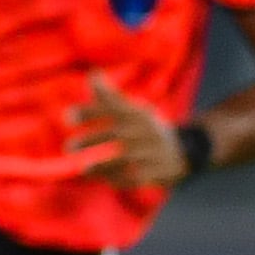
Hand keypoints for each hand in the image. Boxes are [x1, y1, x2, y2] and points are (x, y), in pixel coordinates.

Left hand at [66, 73, 184, 187]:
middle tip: (69, 147)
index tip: (67, 117)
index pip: (112, 109)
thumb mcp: (133, 109)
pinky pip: (136, 177)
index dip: (90, 112)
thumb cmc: (147, 128)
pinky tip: (102, 180)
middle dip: (92, 140)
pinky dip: (118, 179)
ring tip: (83, 168)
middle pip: (117, 134)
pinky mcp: (157, 171)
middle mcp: (145, 131)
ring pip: (126, 158)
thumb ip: (110, 96)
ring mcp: (152, 152)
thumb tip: (92, 74)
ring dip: (103, 164)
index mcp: (137, 113)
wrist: (187, 149)